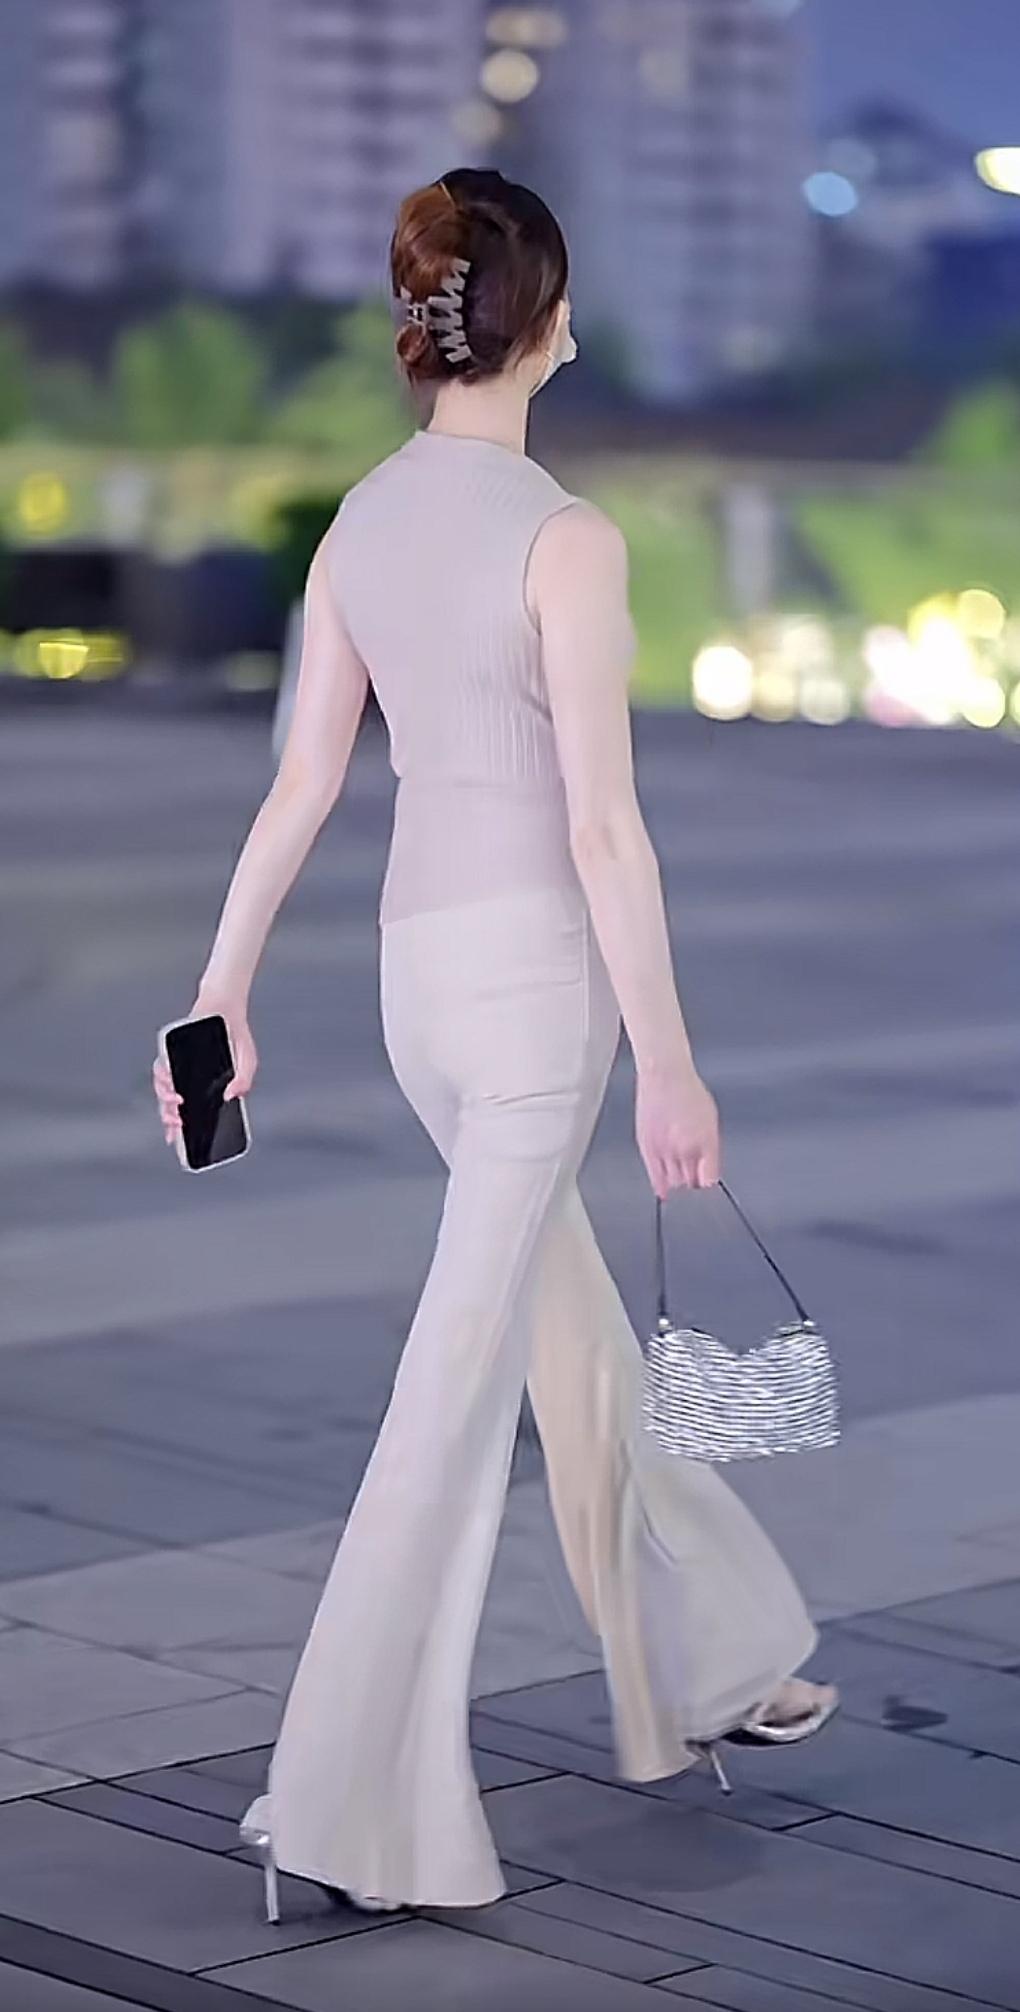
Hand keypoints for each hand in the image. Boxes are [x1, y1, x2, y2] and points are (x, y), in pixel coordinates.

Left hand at [151, 990, 257, 1149]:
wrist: (225, 1005)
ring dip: (166, 1099)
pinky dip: (164, 1077)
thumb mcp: (247, 1062)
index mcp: (201, 1084)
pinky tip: (172, 1083)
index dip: (178, 1127)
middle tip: (177, 1124)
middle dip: (170, 1117)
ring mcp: (177, 1064)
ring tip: (177, 1104)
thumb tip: (232, 1097)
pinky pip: (161, 1066)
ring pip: (163, 1087)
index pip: (186, 1110)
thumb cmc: (235, 1034)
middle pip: (170, 1103)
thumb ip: (244, 1081)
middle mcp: (185, 1076)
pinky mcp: (172, 1049)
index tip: (176, 1141)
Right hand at [635, 1060, 719, 1198]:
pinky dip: (660, 1186)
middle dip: (694, 1182)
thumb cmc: (689, 1092)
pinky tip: (663, 1193)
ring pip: (674, 1180)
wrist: (664, 1075)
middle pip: (691, 1181)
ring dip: (679, 1181)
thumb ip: (710, 1148)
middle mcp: (685, 1148)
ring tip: (681, 1179)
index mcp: (705, 1141)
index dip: (709, 1183)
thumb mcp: (710, 1121)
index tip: (707, 1184)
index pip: (709, 1178)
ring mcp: (664, 1149)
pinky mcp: (647, 1147)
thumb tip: (707, 1172)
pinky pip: (655, 1176)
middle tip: (694, 1181)